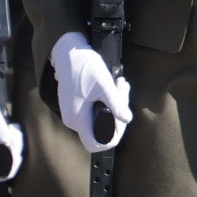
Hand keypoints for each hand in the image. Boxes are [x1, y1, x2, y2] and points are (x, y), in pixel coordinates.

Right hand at [50, 31, 130, 152]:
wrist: (68, 52)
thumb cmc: (84, 67)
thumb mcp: (104, 85)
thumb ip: (116, 104)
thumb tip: (128, 119)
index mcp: (78, 119)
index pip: (96, 143)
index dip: (112, 137)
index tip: (121, 119)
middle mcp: (72, 120)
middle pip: (101, 128)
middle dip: (117, 113)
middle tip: (124, 91)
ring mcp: (72, 113)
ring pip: (99, 117)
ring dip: (113, 104)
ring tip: (120, 85)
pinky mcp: (74, 105)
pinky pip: (93, 110)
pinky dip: (105, 100)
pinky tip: (113, 85)